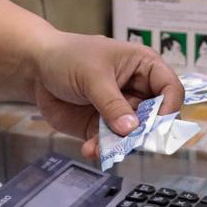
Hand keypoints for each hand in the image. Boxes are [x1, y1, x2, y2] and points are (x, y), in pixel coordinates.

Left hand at [29, 34, 183, 155]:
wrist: (36, 69)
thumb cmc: (68, 57)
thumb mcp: (93, 76)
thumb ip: (112, 103)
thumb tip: (131, 129)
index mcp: (143, 67)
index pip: (171, 88)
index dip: (169, 107)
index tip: (156, 124)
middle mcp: (137, 91)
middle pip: (155, 118)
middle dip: (143, 133)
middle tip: (128, 142)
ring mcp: (120, 111)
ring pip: (132, 135)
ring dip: (119, 145)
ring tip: (100, 148)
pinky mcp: (102, 127)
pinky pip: (110, 143)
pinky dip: (102, 149)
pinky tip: (89, 149)